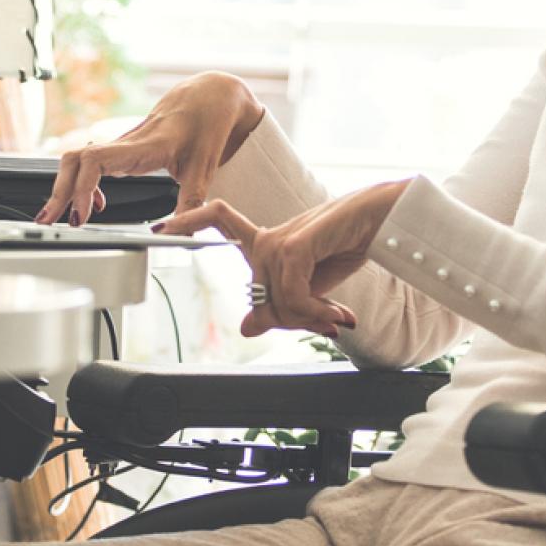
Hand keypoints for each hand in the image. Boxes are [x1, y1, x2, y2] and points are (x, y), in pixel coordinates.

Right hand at [37, 73, 265, 225]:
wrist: (210, 97)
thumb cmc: (207, 125)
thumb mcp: (204, 170)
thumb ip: (191, 205)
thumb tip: (179, 236)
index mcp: (143, 146)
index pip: (95, 161)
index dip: (81, 189)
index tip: (81, 216)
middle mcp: (126, 143)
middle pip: (74, 160)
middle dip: (58, 192)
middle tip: (49, 221)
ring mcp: (121, 144)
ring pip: (77, 160)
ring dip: (65, 188)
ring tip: (63, 217)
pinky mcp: (122, 148)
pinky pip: (90, 162)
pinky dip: (82, 184)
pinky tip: (94, 204)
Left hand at [159, 179, 411, 337]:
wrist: (385, 220)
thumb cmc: (349, 244)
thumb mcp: (311, 287)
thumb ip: (280, 305)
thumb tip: (245, 327)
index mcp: (267, 241)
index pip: (217, 218)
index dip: (188, 220)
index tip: (159, 227)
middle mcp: (268, 237)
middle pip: (260, 297)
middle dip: (293, 321)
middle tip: (327, 324)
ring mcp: (280, 239)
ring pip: (277, 302)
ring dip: (311, 319)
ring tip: (338, 318)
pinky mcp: (295, 245)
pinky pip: (291, 295)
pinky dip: (314, 312)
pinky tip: (337, 314)